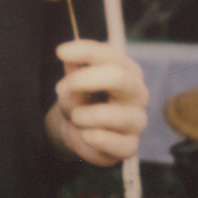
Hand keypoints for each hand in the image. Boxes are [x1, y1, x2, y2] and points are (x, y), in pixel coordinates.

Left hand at [45, 39, 148, 166]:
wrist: (79, 132)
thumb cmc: (80, 99)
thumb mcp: (73, 82)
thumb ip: (72, 71)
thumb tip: (68, 58)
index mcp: (126, 69)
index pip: (108, 54)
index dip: (84, 51)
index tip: (60, 52)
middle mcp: (137, 92)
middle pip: (118, 77)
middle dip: (84, 80)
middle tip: (59, 87)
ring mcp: (138, 120)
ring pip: (113, 115)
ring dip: (84, 115)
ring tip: (75, 117)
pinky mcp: (131, 146)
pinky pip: (117, 144)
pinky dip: (96, 139)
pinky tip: (86, 135)